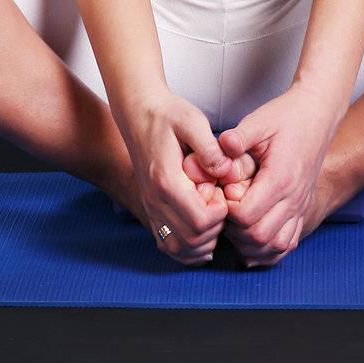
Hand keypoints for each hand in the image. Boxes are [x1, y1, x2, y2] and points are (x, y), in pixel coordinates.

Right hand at [119, 88, 236, 265]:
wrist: (138, 112)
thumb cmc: (167, 115)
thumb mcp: (192, 120)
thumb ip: (210, 148)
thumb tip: (225, 171)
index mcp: (167, 181)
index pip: (201, 222)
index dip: (221, 212)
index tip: (223, 189)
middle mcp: (155, 201)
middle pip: (193, 240)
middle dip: (216, 227)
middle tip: (219, 199)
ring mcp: (150, 208)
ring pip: (179, 250)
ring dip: (203, 241)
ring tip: (212, 213)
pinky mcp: (151, 211)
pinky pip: (169, 245)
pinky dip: (189, 247)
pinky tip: (202, 230)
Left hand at [215, 83, 340, 266]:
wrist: (318, 114)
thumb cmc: (287, 116)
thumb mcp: (260, 120)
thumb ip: (238, 137)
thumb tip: (219, 148)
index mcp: (280, 178)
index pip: (246, 216)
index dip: (227, 208)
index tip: (222, 190)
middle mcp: (294, 199)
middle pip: (259, 237)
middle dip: (234, 228)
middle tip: (225, 206)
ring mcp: (301, 207)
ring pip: (275, 246)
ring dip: (250, 242)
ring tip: (236, 221)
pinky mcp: (303, 210)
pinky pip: (287, 244)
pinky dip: (269, 248)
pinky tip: (254, 236)